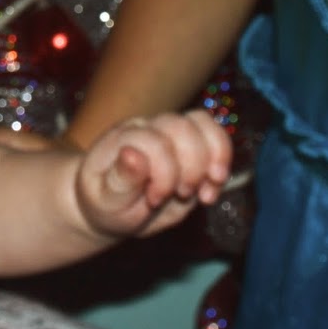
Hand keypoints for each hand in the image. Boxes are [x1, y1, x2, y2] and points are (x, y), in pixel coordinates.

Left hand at [75, 109, 230, 238]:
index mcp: (123, 138)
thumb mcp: (105, 201)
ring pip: (203, 123)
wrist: (110, 205)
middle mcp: (147, 128)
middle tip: (181, 195)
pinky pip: (215, 137)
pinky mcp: (190, 146)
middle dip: (190, 167)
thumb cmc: (104, 203)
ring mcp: (170, 134)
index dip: (163, 175)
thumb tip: (132, 154)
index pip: (153, 142)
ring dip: (214, 159)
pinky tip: (210, 192)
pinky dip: (222, 163)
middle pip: (182, 127)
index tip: (153, 201)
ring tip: (206, 192)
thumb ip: (120, 180)